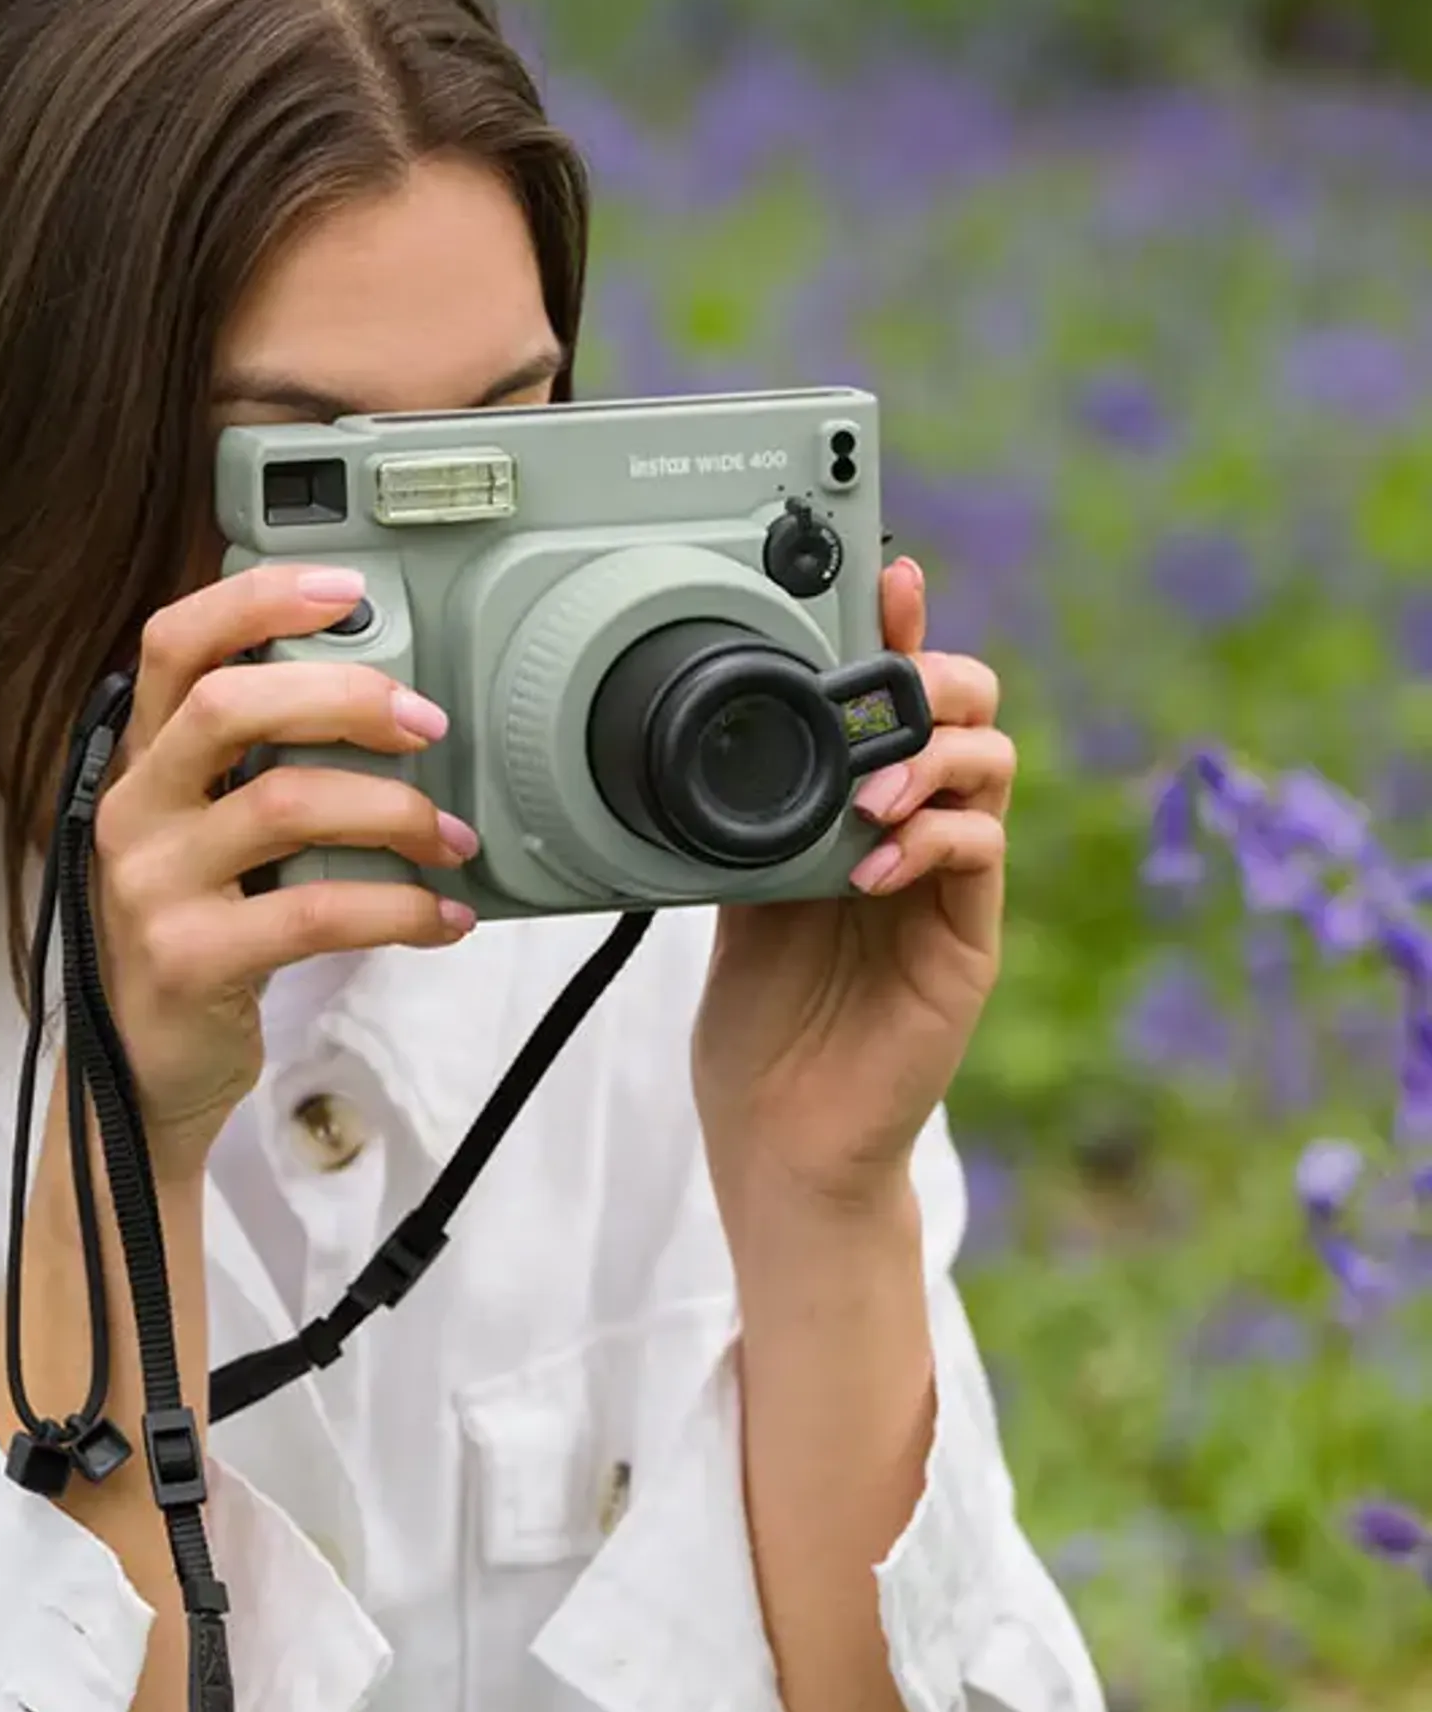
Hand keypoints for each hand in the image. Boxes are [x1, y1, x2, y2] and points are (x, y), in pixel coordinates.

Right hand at [88, 565, 478, 1178]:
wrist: (147, 1073)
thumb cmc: (203, 934)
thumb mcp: (216, 837)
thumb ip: (265, 769)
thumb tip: (390, 707)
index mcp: (145, 761)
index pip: (176, 642)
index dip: (257, 601)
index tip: (345, 589)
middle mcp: (135, 808)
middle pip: (229, 705)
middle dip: (345, 698)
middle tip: (426, 722)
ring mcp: (151, 884)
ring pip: (283, 803)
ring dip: (392, 810)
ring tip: (451, 837)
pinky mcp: (187, 958)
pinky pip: (313, 912)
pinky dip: (396, 908)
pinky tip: (440, 918)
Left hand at [692, 556, 1011, 1210]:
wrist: (780, 1133)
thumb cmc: (760, 1022)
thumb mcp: (735, 894)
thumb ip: (749, 819)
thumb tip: (722, 739)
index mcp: (857, 812)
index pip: (895, 704)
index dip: (899, 636)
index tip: (887, 578)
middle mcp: (913, 835)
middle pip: (968, 714)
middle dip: (937, 675)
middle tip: (890, 682)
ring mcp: (948, 884)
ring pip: (989, 767)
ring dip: (931, 756)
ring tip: (867, 791)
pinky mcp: (967, 940)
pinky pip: (978, 853)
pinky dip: (931, 838)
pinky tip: (872, 864)